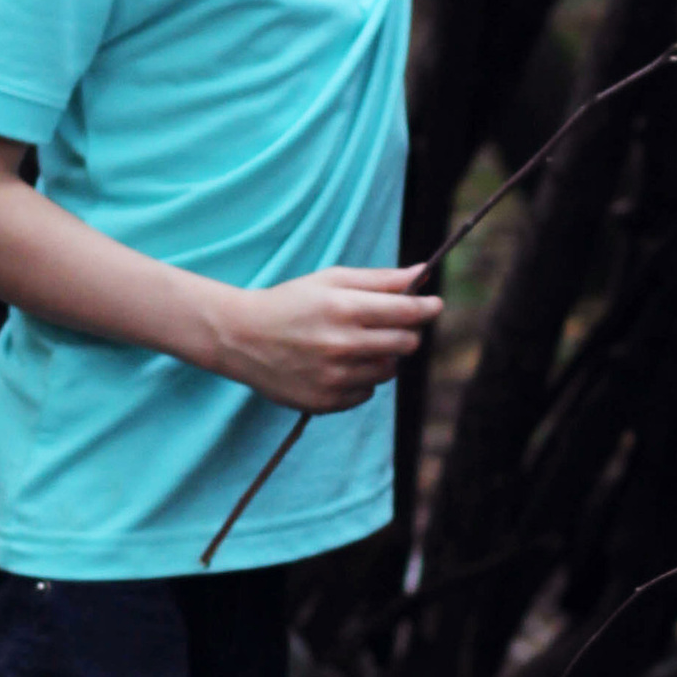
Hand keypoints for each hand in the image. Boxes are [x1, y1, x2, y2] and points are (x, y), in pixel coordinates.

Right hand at [221, 265, 439, 411]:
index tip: (434, 305)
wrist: (241, 338)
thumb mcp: (331, 280)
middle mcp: (342, 345)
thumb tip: (423, 273)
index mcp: (345, 309)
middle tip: (390, 324)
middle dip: (406, 332)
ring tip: (355, 344)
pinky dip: (361, 379)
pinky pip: (367, 393)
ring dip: (383, 357)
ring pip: (389, 371)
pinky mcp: (326, 402)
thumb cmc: (291, 302)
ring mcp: (334, 378)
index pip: (406, 312)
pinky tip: (338, 365)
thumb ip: (380, 279)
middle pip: (406, 344)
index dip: (427, 308)